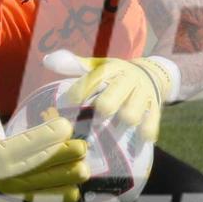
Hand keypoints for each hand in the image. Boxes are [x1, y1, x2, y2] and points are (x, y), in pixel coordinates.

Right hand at [0, 99, 88, 201]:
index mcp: (9, 151)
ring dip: (77, 168)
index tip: (61, 128)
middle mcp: (21, 171)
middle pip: (71, 153)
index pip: (54, 133)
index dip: (63, 128)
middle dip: (77, 147)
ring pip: (75, 175)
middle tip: (74, 146)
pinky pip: (69, 196)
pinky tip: (66, 182)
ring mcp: (32, 189)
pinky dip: (72, 187)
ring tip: (72, 164)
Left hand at [43, 49, 180, 141]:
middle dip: (98, 112)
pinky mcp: (155, 107)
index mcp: (112, 68)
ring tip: (108, 135)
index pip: (93, 80)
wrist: (151, 72)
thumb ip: (73, 65)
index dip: (77, 95)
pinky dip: (144, 133)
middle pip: (110, 100)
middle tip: (88, 122)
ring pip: (130, 115)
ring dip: (118, 127)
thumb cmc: (116, 74)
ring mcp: (143, 94)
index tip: (66, 107)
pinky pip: (151, 123)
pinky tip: (135, 141)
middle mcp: (128, 79)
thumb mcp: (98, 65)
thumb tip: (47, 60)